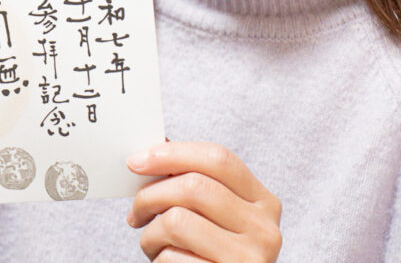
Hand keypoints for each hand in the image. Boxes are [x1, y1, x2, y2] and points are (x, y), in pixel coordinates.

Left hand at [126, 141, 281, 261]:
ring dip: (150, 233)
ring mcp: (248, 258)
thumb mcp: (213, 217)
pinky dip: (158, 258)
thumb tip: (154, 148)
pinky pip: (173, 257)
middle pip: (194, 187)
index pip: (218, 159)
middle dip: (150, 196)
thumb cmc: (210, 255)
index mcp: (263, 202)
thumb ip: (192, 182)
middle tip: (135, 212)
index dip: (173, 154)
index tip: (136, 162)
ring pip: (177, 221)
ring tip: (151, 243)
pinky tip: (165, 262)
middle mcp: (264, 229)